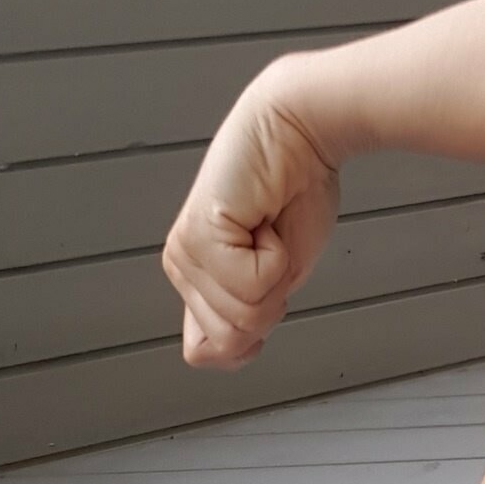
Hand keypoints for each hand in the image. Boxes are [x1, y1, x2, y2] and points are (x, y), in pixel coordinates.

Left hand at [161, 65, 340, 369]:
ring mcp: (185, 253)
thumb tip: (229, 352)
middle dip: (270, 301)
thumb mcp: (280, 278)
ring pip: (242, 317)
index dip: (250, 335)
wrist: (302, 131)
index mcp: (198, 279)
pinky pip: (251, 285)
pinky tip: (265, 219)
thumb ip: (248, 320)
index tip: (268, 284)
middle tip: (272, 249)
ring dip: (275, 276)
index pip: (206, 352)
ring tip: (268, 230)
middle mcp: (181, 267)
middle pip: (231, 340)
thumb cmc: (297, 191)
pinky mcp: (198, 236)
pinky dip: (275, 257)